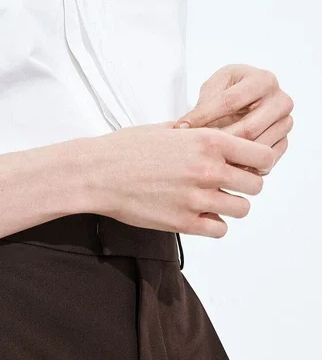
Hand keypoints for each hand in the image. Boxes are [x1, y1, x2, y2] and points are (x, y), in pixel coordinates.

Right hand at [87, 122, 275, 237]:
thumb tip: (210, 134)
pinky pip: (219, 230)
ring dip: (231, 207)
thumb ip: (197, 134)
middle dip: (245, 186)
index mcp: (208, 142)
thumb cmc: (125, 150)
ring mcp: (196, 199)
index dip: (259, 163)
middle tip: (229, 186)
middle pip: (255, 185)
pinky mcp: (182, 222)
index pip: (261, 156)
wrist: (97, 174)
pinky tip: (200, 217)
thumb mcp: (167, 129)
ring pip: (241, 209)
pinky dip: (214, 225)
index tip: (248, 166)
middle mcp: (207, 170)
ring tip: (213, 203)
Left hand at [172, 64, 292, 174]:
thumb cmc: (228, 91)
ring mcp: (284, 123)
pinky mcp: (283, 142)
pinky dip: (243, 167)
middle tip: (195, 152)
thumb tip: (183, 129)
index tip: (182, 127)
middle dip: (218, 142)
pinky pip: (264, 161)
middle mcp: (280, 101)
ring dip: (230, 158)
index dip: (203, 116)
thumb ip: (202, 104)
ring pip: (257, 148)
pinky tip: (223, 168)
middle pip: (248, 129)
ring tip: (206, 162)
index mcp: (263, 80)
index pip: (230, 102)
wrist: (248, 100)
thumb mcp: (213, 88)